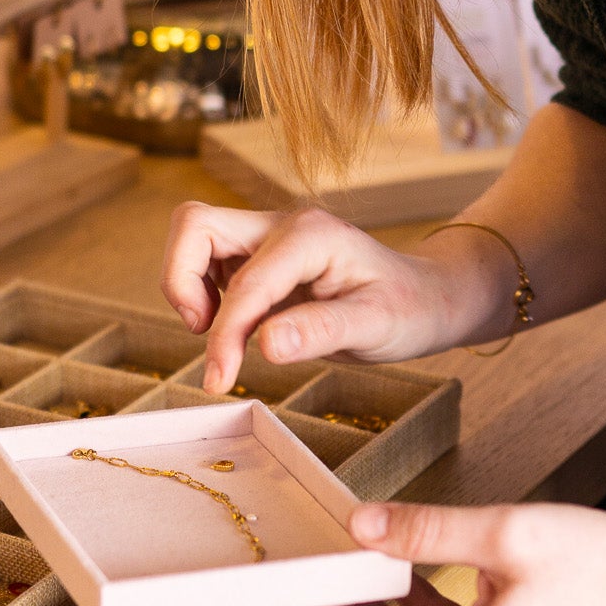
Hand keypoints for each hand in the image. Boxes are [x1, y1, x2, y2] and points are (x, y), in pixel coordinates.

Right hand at [161, 203, 487, 393]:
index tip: (218, 380)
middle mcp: (281, 225)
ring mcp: (267, 236)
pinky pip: (208, 262)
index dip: (223, 335)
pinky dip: (204, 294)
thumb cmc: (408, 309)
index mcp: (310, 236)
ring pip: (193, 239)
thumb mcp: (375, 327)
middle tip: (202, 333)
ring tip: (221, 334)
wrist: (424, 298)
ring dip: (189, 286)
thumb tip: (265, 344)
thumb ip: (320, 332)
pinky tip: (237, 328)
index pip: (242, 285)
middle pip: (194, 225)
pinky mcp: (259, 256)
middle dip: (180, 281)